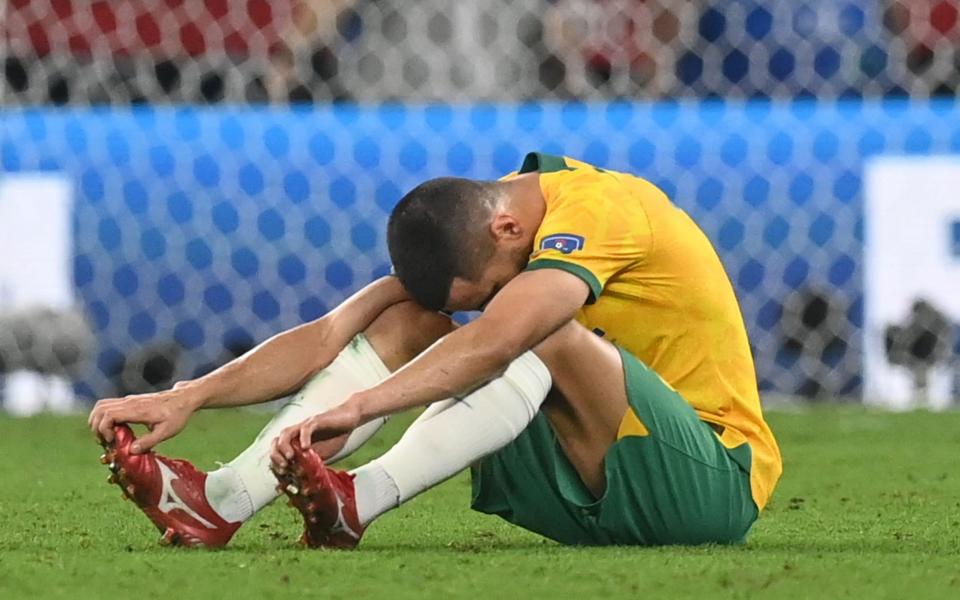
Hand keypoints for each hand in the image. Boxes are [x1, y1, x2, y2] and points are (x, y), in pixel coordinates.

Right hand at [88, 384, 202, 452]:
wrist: (184, 399)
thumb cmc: (177, 415)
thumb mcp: (167, 431)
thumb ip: (149, 442)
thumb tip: (131, 451)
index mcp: (137, 410)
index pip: (109, 414)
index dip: (104, 428)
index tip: (112, 440)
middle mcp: (130, 402)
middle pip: (100, 409)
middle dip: (96, 426)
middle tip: (105, 440)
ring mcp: (129, 400)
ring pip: (102, 406)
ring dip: (98, 421)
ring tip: (107, 436)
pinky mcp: (130, 401)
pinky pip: (109, 406)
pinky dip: (105, 418)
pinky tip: (115, 430)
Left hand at [271, 400, 362, 471]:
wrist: (349, 420)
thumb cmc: (334, 437)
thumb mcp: (320, 457)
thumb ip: (310, 466)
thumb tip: (303, 485)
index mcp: (295, 443)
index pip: (277, 453)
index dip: (275, 466)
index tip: (282, 479)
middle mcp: (296, 434)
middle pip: (275, 443)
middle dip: (276, 457)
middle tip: (284, 469)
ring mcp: (304, 426)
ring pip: (285, 434)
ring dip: (284, 447)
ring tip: (290, 458)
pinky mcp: (315, 421)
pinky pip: (305, 428)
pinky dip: (303, 438)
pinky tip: (306, 448)